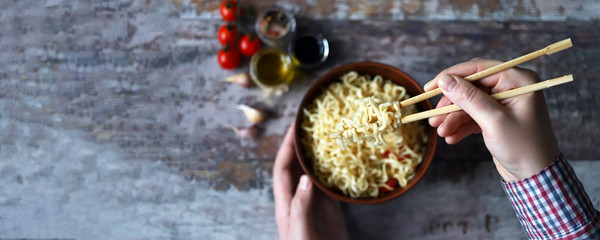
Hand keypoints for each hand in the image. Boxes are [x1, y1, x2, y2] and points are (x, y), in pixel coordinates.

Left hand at [273, 124, 348, 239]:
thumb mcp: (301, 231)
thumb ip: (301, 206)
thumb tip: (306, 177)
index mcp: (285, 203)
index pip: (282, 168)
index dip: (287, 146)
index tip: (295, 125)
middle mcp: (297, 199)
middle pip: (296, 165)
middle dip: (300, 144)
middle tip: (311, 123)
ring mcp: (313, 203)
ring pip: (312, 172)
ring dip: (316, 154)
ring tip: (326, 134)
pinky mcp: (328, 210)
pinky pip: (328, 184)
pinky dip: (332, 170)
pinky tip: (341, 159)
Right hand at [424, 58, 559, 181]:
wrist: (535, 177)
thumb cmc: (523, 147)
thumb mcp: (493, 121)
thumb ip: (468, 98)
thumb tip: (444, 80)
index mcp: (518, 80)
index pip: (479, 68)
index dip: (452, 75)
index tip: (431, 87)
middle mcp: (511, 88)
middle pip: (471, 87)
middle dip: (451, 103)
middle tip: (433, 117)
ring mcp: (502, 103)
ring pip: (469, 103)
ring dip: (452, 117)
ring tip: (440, 131)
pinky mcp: (495, 118)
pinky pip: (472, 116)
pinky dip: (460, 126)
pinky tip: (451, 137)